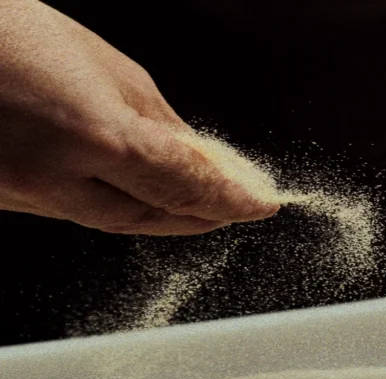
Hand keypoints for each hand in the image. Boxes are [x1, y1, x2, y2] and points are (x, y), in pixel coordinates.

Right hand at [0, 0, 278, 234]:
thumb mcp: (89, 54)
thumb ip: (150, 113)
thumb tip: (194, 153)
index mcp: (92, 135)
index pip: (188, 184)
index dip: (233, 197)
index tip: (263, 203)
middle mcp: (59, 178)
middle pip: (158, 217)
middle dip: (205, 215)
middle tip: (239, 207)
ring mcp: (26, 196)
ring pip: (118, 221)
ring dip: (167, 217)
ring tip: (201, 207)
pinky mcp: (7, 201)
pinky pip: (79, 212)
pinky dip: (121, 208)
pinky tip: (138, 198)